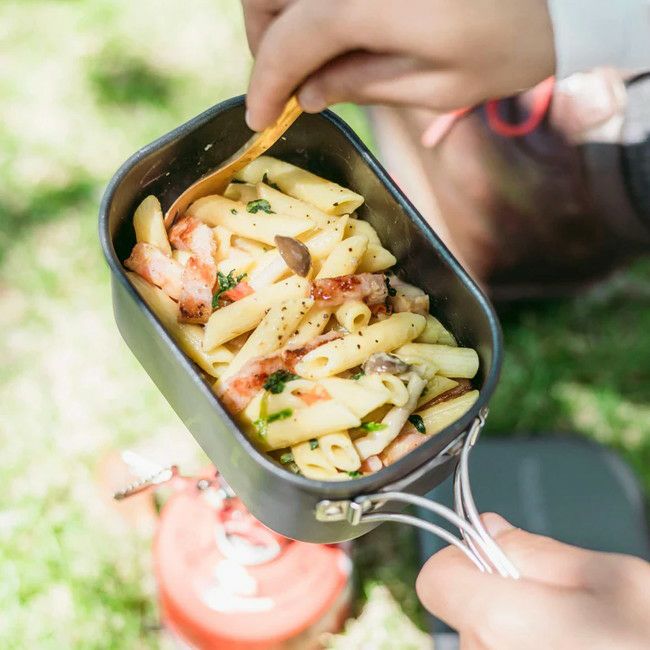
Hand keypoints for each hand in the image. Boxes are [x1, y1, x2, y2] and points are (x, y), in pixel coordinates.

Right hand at [241, 0, 555, 130]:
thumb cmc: (512, 40)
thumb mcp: (436, 83)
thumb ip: (360, 83)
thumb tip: (305, 95)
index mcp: (368, 2)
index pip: (285, 44)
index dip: (263, 86)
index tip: (258, 119)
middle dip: (263, 43)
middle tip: (283, 84)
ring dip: (280, 15)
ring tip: (304, 55)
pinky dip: (309, 4)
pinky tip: (328, 26)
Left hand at [416, 513, 649, 648]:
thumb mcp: (611, 580)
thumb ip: (536, 550)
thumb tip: (488, 528)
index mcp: (498, 622)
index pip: (436, 579)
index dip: (464, 559)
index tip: (498, 558)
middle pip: (466, 612)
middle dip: (501, 598)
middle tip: (563, 607)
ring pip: (487, 642)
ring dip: (518, 634)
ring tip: (576, 639)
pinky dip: (525, 649)